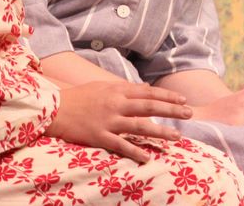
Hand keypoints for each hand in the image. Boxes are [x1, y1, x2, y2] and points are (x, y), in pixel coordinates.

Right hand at [46, 81, 191, 161]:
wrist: (54, 109)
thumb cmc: (78, 97)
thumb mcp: (101, 87)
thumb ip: (123, 88)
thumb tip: (144, 88)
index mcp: (116, 90)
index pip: (148, 92)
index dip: (167, 95)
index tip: (183, 100)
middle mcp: (116, 104)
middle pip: (149, 106)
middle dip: (171, 110)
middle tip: (189, 114)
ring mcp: (108, 120)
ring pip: (140, 126)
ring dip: (160, 131)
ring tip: (177, 136)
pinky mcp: (99, 136)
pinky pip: (120, 145)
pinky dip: (135, 151)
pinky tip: (147, 157)